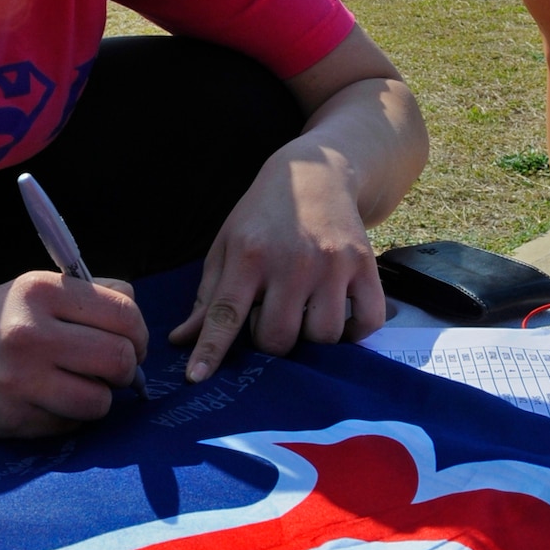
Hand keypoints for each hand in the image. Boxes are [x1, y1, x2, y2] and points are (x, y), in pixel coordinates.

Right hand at [0, 271, 148, 437]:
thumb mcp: (32, 291)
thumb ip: (88, 298)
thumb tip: (139, 327)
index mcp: (41, 291)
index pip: (125, 313)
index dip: (138, 332)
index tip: (128, 341)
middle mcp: (30, 333)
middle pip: (121, 359)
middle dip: (126, 369)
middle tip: (109, 369)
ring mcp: (20, 380)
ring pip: (102, 401)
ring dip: (99, 398)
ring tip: (77, 386)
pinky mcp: (13, 419)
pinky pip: (72, 425)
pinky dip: (70, 417)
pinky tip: (46, 401)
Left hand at [168, 148, 385, 383]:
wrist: (317, 172)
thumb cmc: (262, 216)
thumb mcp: (227, 245)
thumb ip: (208, 296)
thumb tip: (181, 340)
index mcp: (249, 256)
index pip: (225, 314)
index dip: (211, 350)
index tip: (197, 377)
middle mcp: (293, 261)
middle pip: (279, 337)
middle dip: (270, 342)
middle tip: (270, 321)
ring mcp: (333, 264)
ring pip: (323, 336)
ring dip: (311, 338)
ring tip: (304, 315)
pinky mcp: (365, 265)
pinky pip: (367, 322)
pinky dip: (354, 332)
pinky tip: (339, 318)